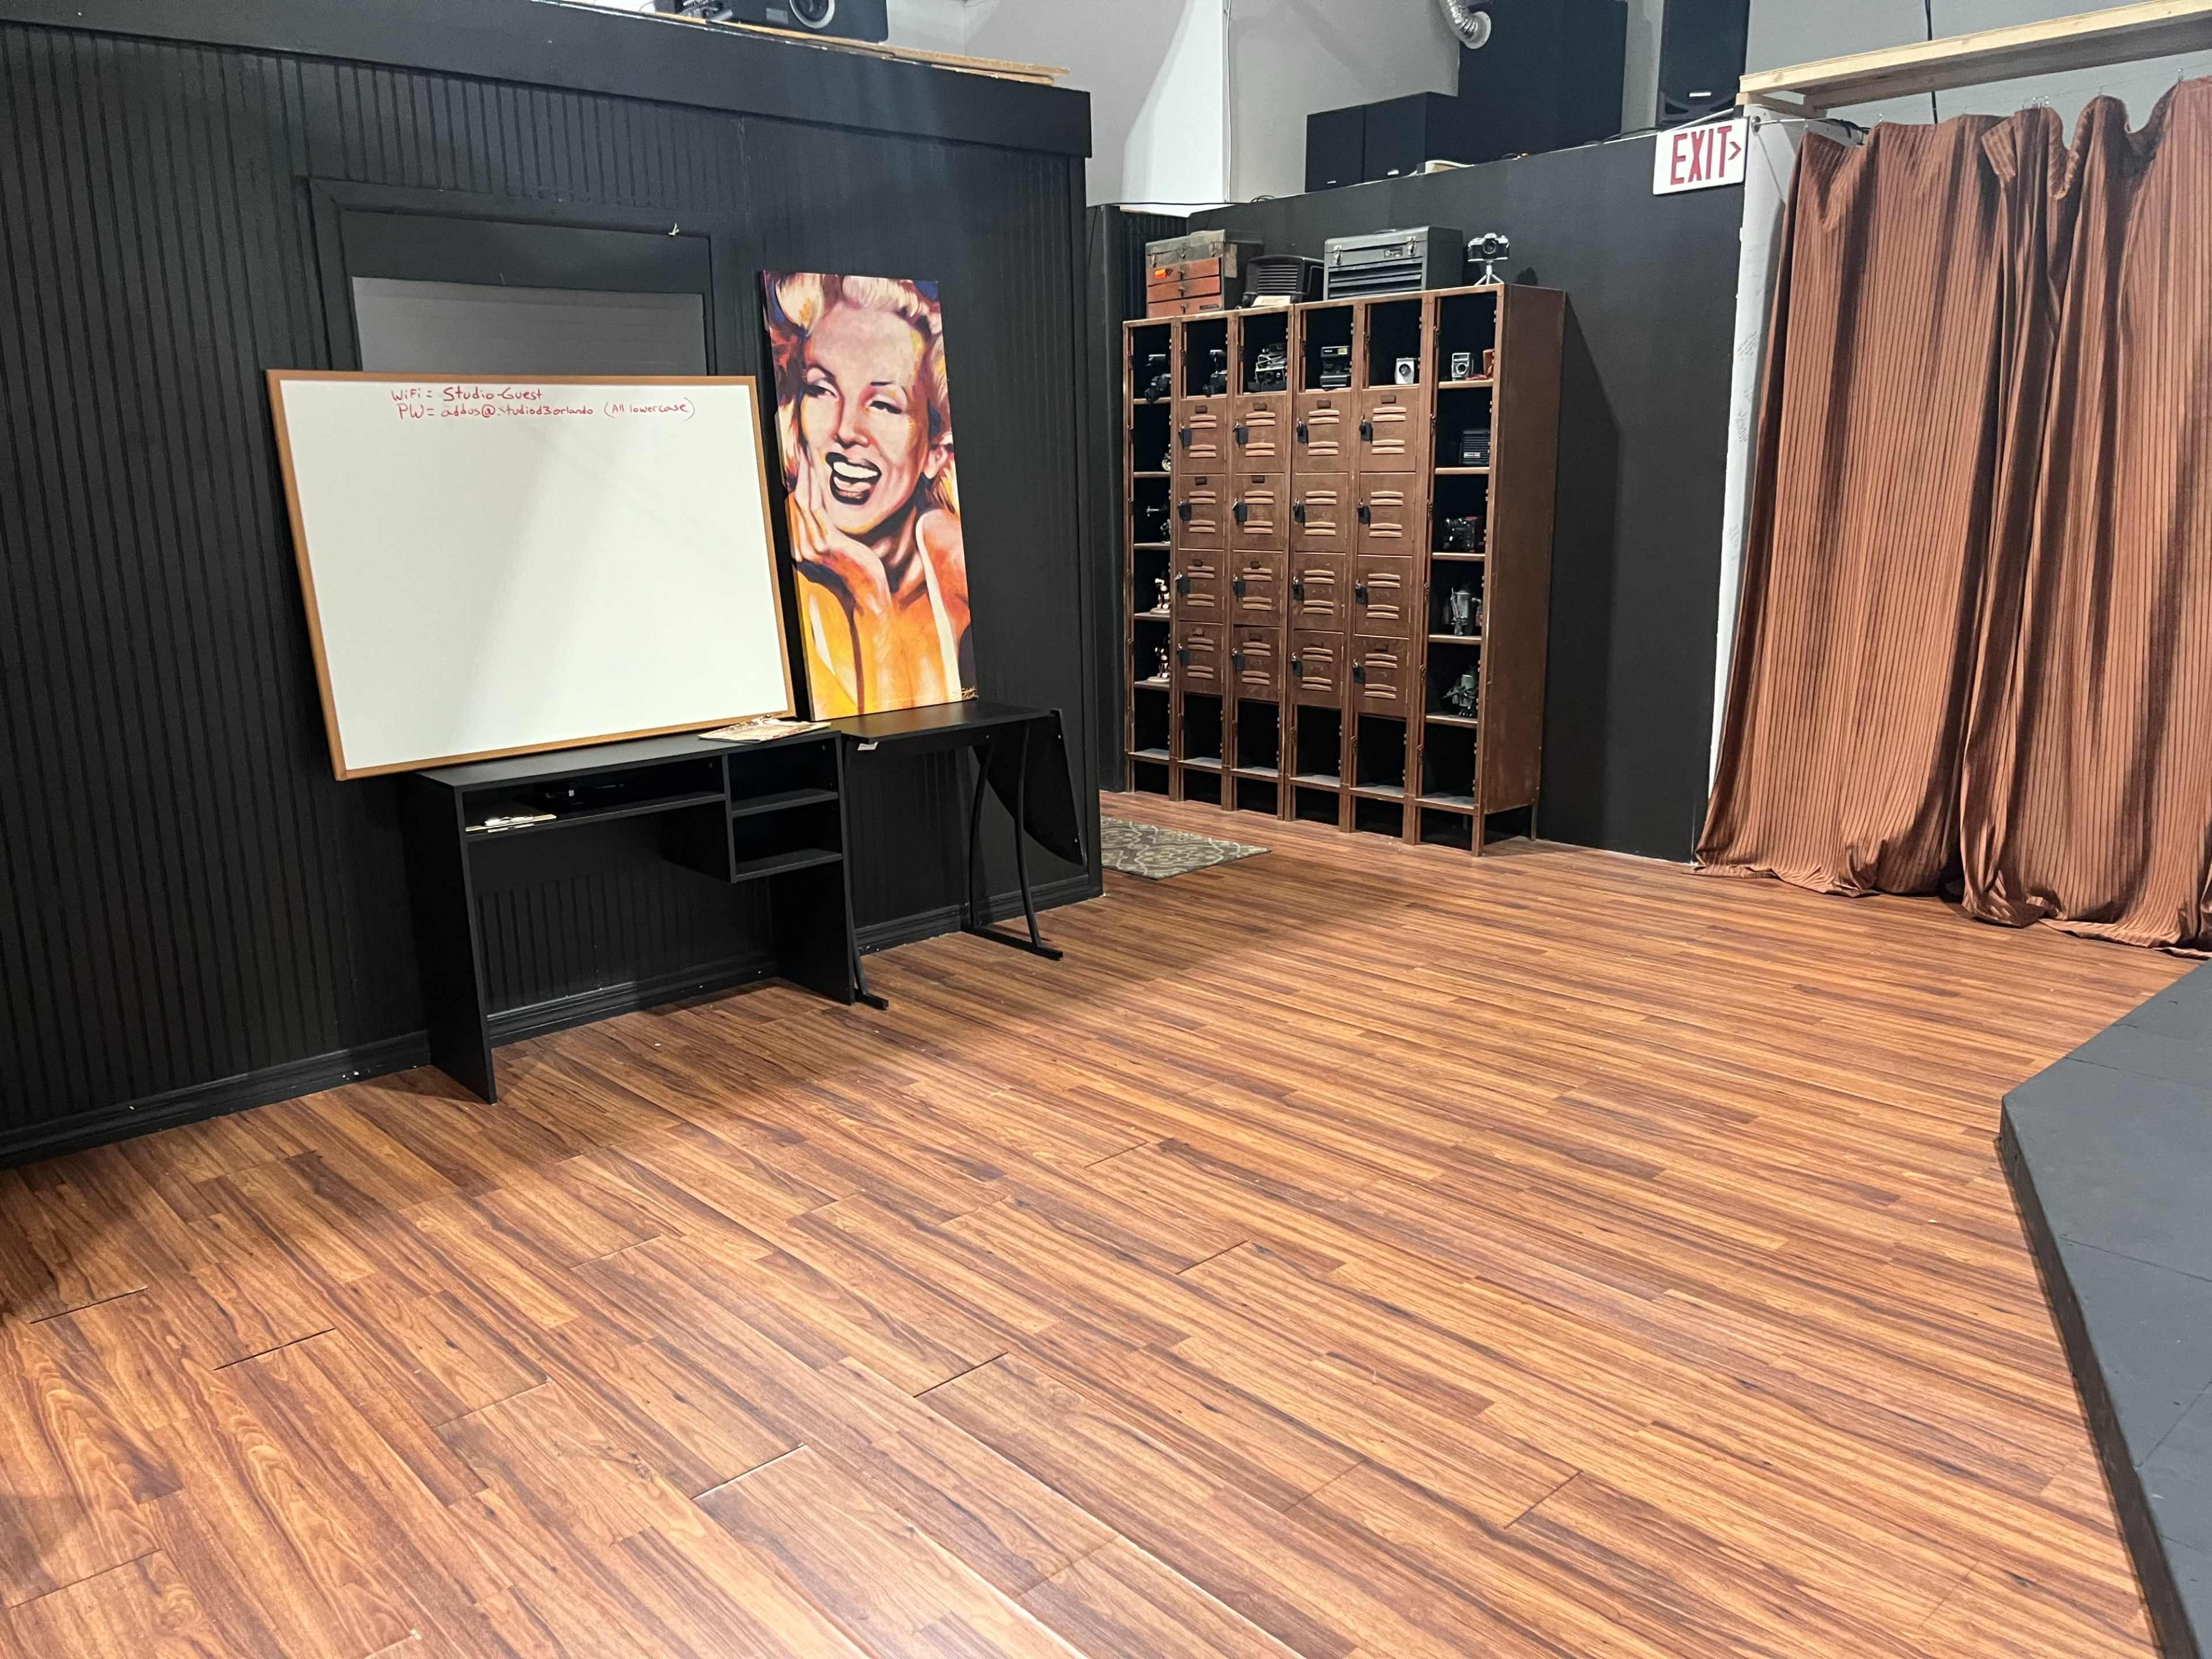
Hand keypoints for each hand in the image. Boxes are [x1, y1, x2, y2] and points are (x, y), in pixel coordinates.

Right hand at [787, 455, 892, 627]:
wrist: (869, 592)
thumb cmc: (858, 569)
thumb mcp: (839, 548)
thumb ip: (827, 532)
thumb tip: (825, 514)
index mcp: (802, 546)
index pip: (795, 508)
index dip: (797, 482)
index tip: (800, 461)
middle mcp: (803, 546)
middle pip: (795, 501)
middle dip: (798, 474)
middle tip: (800, 449)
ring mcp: (813, 545)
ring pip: (803, 501)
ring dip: (805, 476)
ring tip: (806, 454)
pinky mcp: (828, 543)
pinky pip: (817, 509)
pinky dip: (815, 489)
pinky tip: (817, 473)